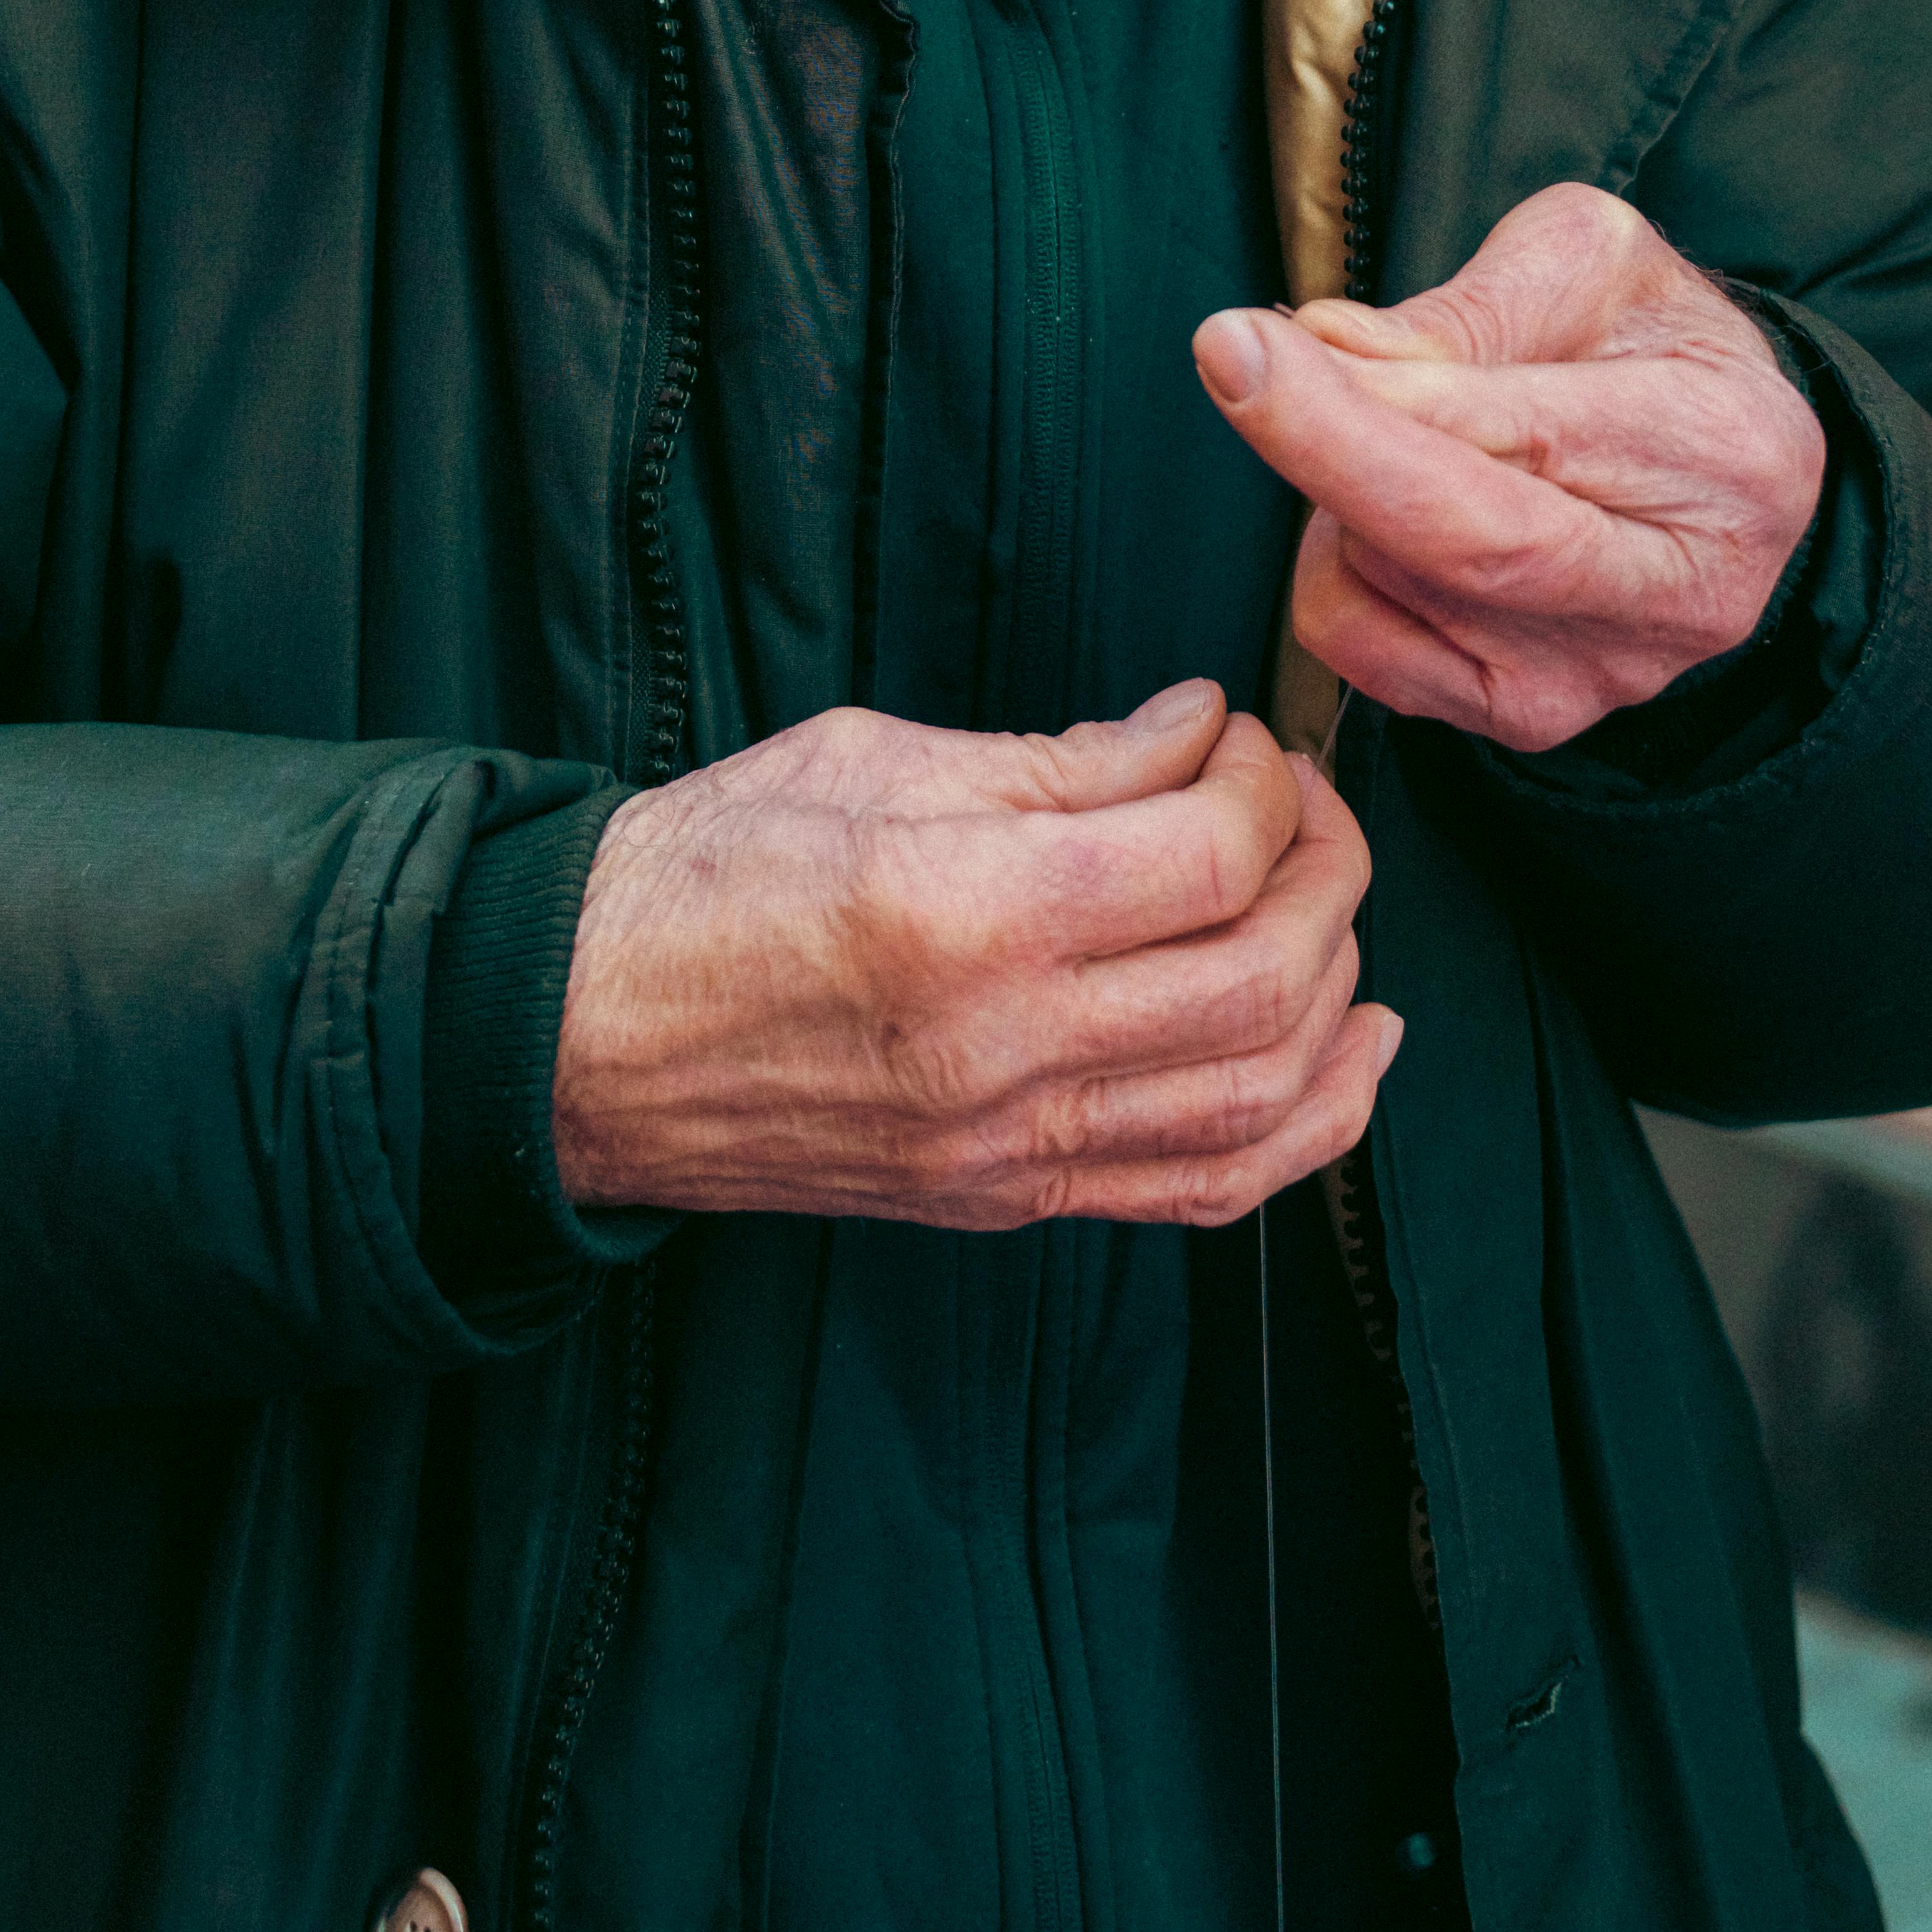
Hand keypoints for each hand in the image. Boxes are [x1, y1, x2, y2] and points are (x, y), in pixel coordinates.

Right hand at [550, 681, 1397, 1228]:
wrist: (579, 1033)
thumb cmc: (703, 872)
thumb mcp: (869, 759)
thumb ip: (1055, 761)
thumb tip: (1196, 733)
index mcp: (958, 912)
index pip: (1204, 855)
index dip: (1259, 780)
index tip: (1236, 736)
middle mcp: (1000, 1048)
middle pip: (1260, 977)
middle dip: (1326, 872)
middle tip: (1302, 803)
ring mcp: (1008, 1145)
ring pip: (1260, 1096)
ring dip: (1335, 990)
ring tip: (1333, 905)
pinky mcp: (1007, 1199)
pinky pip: (1204, 1189)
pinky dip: (1309, 1125)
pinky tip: (1351, 1050)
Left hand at [1192, 182, 1826, 757]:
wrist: (1720, 468)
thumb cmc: (1647, 341)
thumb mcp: (1589, 262)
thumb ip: (1471, 306)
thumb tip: (1327, 346)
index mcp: (1720, 450)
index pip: (1515, 439)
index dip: (1365, 398)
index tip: (1246, 339)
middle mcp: (1675, 591)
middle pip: (1460, 542)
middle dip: (1322, 446)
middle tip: (1229, 355)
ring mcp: (1601, 675)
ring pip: (1391, 583)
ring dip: (1340, 486)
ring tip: (1395, 427)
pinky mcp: (1529, 720)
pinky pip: (1363, 646)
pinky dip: (1339, 564)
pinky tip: (1384, 514)